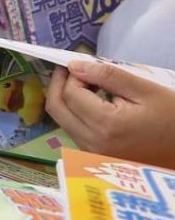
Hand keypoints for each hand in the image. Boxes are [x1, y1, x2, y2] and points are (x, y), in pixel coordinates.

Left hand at [46, 60, 174, 167]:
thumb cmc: (173, 118)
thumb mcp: (145, 90)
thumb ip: (108, 76)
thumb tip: (75, 66)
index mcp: (106, 125)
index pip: (71, 94)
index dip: (71, 75)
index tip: (81, 63)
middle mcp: (92, 142)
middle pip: (57, 109)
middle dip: (59, 84)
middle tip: (70, 69)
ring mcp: (91, 153)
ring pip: (62, 121)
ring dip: (66, 99)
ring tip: (85, 83)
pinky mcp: (94, 156)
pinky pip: (73, 130)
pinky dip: (74, 112)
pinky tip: (90, 101)